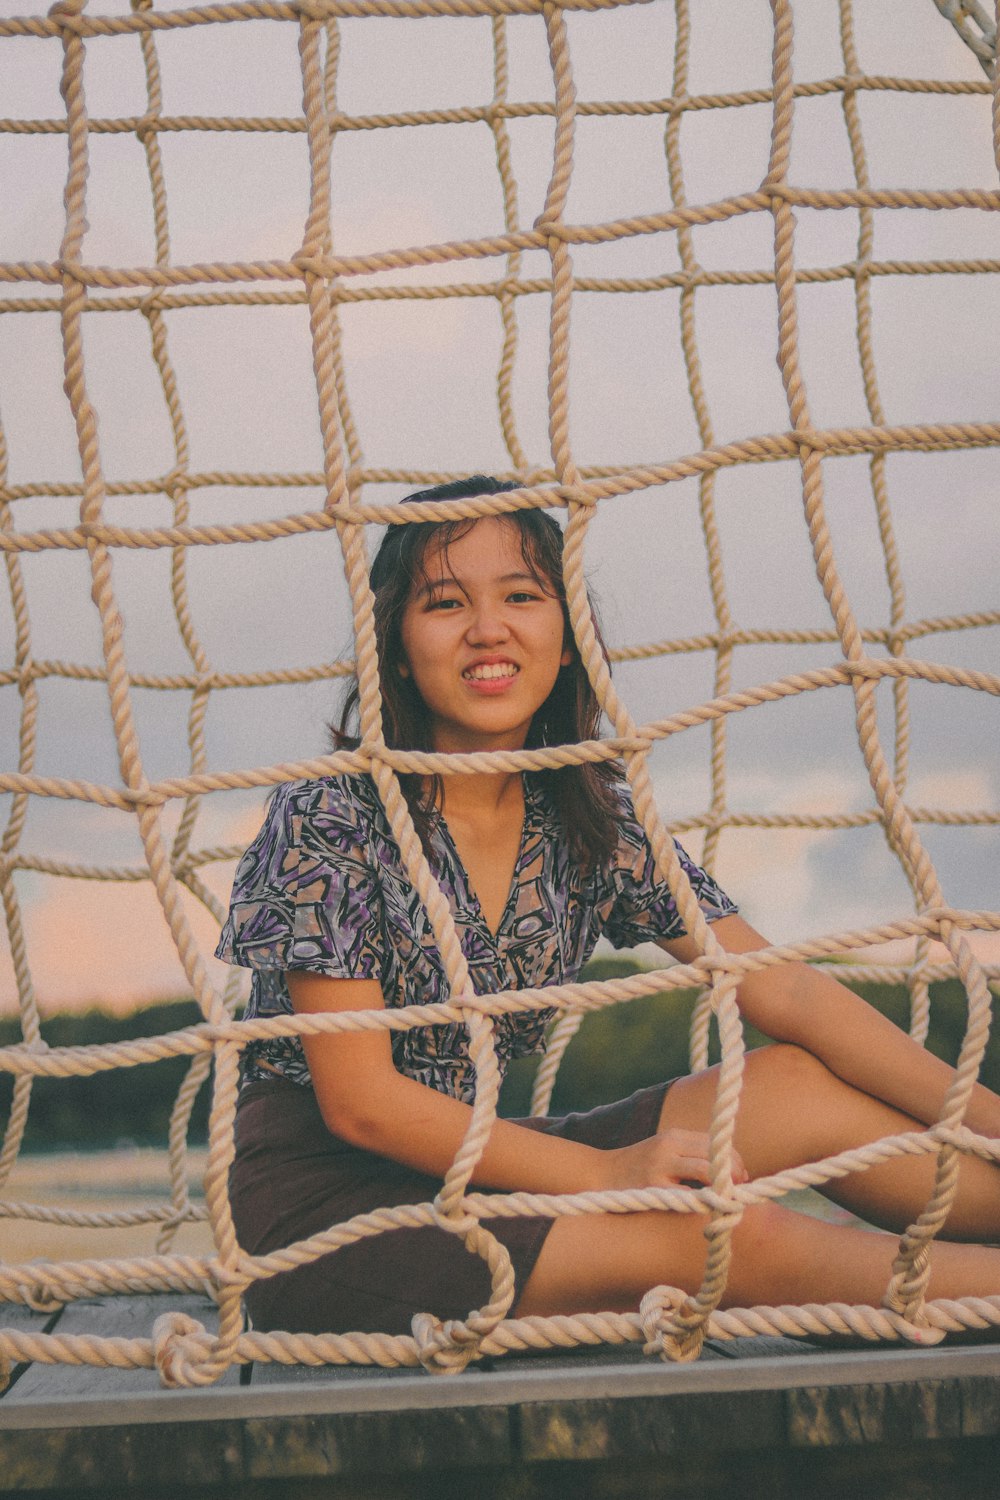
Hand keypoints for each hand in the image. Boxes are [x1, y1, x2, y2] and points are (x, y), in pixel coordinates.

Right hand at [600, 1129, 748, 1191]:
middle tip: (742, 1193)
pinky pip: (688, 1194)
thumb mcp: (663, 1153)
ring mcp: (661, 1165)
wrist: (599, 1174)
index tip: (743, 1179)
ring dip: (725, 1186)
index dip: (735, 1161)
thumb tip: (730, 1174)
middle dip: (734, 1173)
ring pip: (706, 1169)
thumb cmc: (637, 1169)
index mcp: (675, 1136)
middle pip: (716, 1153)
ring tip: (731, 1201)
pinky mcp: (653, 1186)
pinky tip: (710, 1211)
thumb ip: (690, 1158)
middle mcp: (669, 1145)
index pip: (717, 1143)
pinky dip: (704, 1201)